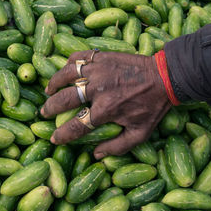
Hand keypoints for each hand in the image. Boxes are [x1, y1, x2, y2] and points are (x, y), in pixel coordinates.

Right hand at [41, 50, 171, 159]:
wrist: (166, 76)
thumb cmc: (153, 106)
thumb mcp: (140, 133)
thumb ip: (117, 147)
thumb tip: (96, 154)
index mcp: (106, 110)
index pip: (76, 125)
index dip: (62, 134)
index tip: (54, 138)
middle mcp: (97, 89)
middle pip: (65, 99)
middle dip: (50, 107)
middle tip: (44, 112)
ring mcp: (99, 69)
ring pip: (66, 74)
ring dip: (54, 83)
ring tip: (48, 89)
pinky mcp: (102, 56)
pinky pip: (79, 56)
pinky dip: (68, 62)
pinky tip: (65, 69)